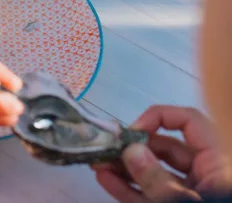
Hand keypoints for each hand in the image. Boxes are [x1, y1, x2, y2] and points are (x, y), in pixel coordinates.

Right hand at [94, 105, 231, 201]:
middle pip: (166, 148)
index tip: (132, 132)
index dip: (158, 119)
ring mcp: (189, 194)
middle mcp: (204, 174)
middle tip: (105, 149)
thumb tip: (130, 150)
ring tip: (97, 164)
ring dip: (124, 168)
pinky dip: (128, 189)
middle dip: (133, 147)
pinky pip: (150, 195)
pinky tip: (105, 181)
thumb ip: (157, 179)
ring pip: (154, 173)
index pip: (188, 122)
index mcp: (218, 162)